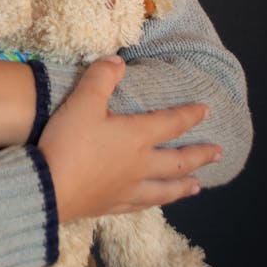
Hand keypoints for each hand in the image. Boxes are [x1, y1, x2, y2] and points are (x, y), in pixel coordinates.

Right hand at [38, 55, 221, 221]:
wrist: (48, 187)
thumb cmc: (68, 142)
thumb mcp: (83, 101)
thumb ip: (101, 77)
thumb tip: (118, 60)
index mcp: (135, 137)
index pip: (170, 123)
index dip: (190, 115)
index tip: (207, 111)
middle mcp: (139, 165)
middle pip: (177, 161)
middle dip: (199, 155)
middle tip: (218, 153)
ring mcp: (126, 189)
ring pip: (164, 189)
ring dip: (183, 186)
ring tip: (197, 186)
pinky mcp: (110, 206)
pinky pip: (141, 205)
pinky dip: (153, 203)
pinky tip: (155, 204)